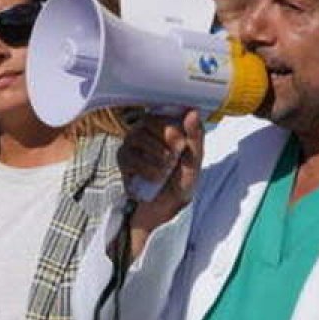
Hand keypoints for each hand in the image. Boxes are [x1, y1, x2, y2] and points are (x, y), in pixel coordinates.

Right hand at [117, 110, 204, 254]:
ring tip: (167, 167)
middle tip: (176, 153)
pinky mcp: (124, 162)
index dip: (171, 123)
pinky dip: (147, 168)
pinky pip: (130, 158)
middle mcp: (144, 132)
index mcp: (162, 128)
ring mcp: (131, 146)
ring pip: (137, 137)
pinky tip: (156, 177)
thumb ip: (195, 136)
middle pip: (147, 121)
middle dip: (165, 137)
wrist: (167, 207)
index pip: (162, 113)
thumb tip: (192, 112)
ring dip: (157, 153)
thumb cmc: (182, 180)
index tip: (182, 141)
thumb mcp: (195, 159)